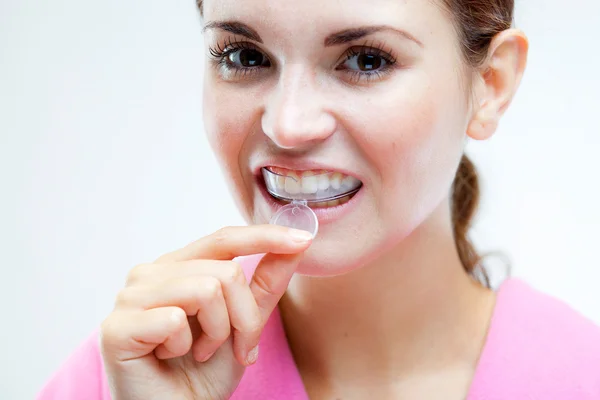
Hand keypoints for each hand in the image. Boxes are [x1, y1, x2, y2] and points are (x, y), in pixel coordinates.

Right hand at [100, 225, 312, 399]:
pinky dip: (186, 346)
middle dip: (246, 317)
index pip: (224, 238)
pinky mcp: (117, 326)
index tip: (303, 239)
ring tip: (202, 352)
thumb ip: (266, 282)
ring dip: (218, 333)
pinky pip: (175, 319)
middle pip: (225, 270)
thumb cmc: (205, 372)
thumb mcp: (245, 323)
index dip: (264, 236)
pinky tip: (170, 358)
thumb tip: (296, 243)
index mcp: (179, 266)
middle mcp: (150, 273)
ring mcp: (130, 296)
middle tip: (238, 347)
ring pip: (206, 289)